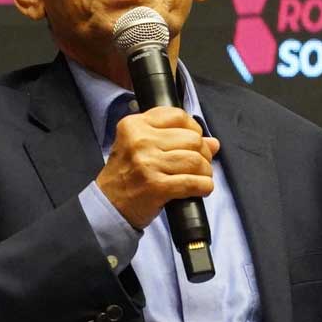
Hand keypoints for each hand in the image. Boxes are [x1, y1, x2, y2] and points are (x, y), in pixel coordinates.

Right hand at [96, 106, 220, 229]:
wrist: (108, 205)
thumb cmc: (126, 174)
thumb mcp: (141, 147)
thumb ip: (175, 139)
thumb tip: (213, 142)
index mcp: (135, 125)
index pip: (178, 116)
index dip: (193, 128)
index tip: (195, 141)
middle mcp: (140, 141)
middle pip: (192, 138)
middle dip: (203, 152)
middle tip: (199, 164)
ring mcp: (147, 163)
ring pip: (196, 160)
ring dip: (205, 171)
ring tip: (201, 177)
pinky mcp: (156, 186)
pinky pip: (193, 183)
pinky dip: (204, 186)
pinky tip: (202, 188)